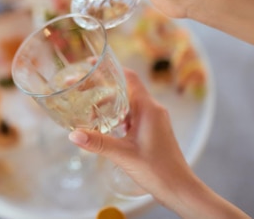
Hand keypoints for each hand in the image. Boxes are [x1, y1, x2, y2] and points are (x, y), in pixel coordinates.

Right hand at [68, 69, 195, 204]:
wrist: (180, 189)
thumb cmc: (158, 171)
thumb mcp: (123, 155)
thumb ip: (98, 143)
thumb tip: (73, 134)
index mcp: (148, 108)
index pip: (128, 77)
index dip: (110, 68)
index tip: (91, 65)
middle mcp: (153, 109)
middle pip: (126, 88)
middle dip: (104, 87)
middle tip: (82, 88)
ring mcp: (154, 120)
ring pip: (129, 103)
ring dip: (110, 103)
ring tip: (88, 109)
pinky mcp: (153, 130)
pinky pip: (133, 115)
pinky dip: (118, 115)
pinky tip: (105, 125)